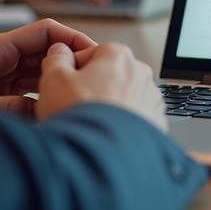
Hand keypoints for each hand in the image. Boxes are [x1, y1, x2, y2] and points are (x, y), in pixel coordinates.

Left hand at [0, 19, 96, 116]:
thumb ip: (12, 108)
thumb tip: (46, 107)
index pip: (44, 30)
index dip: (72, 38)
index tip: (93, 54)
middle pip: (46, 48)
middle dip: (69, 60)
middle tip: (91, 78)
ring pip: (40, 68)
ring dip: (58, 78)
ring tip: (77, 93)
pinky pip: (29, 85)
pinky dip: (44, 93)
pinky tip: (53, 107)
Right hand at [37, 42, 167, 132]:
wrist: (101, 156)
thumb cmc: (81, 118)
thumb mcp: (54, 80)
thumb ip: (56, 60)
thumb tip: (59, 53)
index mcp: (118, 56)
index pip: (91, 53)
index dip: (72, 70)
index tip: (64, 84)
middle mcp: (141, 74)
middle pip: (109, 75)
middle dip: (93, 87)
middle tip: (75, 106)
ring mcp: (151, 99)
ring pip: (123, 97)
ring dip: (109, 106)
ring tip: (90, 123)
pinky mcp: (156, 123)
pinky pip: (135, 117)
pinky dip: (122, 123)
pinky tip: (105, 133)